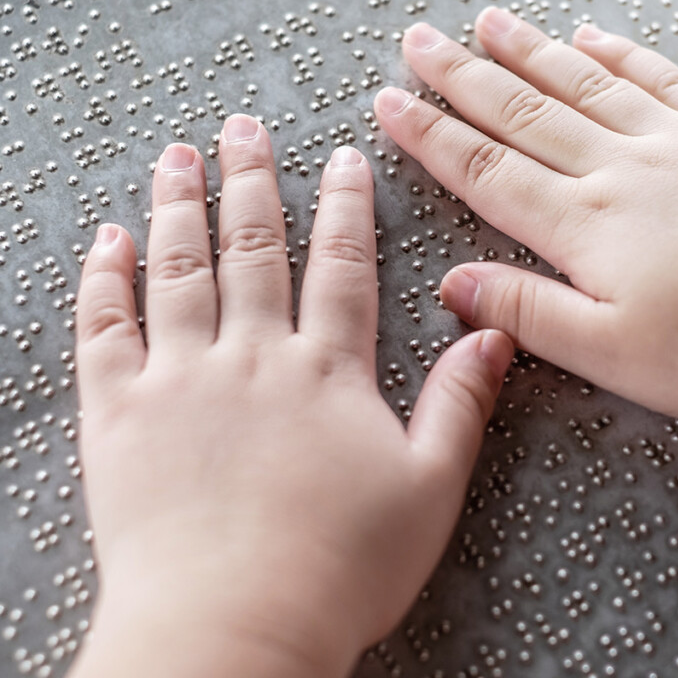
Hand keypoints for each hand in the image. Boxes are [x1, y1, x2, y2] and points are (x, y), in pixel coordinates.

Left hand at [72, 117, 512, 677]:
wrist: (232, 631)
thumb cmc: (338, 569)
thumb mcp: (429, 489)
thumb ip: (460, 404)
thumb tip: (493, 333)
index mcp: (326, 371)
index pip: (341, 266)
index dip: (346, 207)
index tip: (343, 161)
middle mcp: (253, 357)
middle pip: (254, 249)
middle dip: (253, 182)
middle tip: (245, 128)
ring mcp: (181, 379)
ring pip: (180, 270)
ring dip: (180, 206)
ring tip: (178, 155)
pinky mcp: (119, 414)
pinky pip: (106, 329)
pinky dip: (105, 278)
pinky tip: (108, 239)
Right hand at [374, 8, 677, 429]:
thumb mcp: (614, 354)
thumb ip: (529, 313)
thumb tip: (455, 284)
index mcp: (587, 226)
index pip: (487, 171)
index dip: (431, 137)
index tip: (390, 104)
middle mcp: (622, 169)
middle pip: (524, 112)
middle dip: (463, 76)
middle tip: (419, 42)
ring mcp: (677, 143)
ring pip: (585, 83)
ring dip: (531, 50)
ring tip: (488, 21)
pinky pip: (662, 78)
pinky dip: (623, 52)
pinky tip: (594, 34)